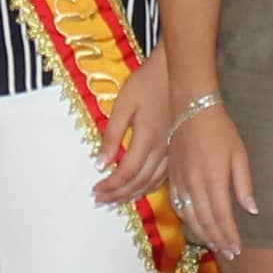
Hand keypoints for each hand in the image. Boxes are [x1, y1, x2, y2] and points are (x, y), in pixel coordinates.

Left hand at [92, 61, 197, 208]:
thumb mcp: (124, 104)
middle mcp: (162, 150)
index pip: (126, 173)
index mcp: (147, 139)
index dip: (110, 186)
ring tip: (116, 200)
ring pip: (153, 182)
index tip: (95, 191)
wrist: (178, 71)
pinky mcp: (177, 149)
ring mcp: (172, 151)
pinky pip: (164, 176)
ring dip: (133, 195)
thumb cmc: (147, 83)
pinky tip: (140, 189)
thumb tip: (100, 163)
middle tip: (101, 201)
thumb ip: (112, 135)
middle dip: (118, 195)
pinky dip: (149, 187)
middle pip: (139, 182)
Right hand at [162, 105, 255, 253]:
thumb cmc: (220, 130)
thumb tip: (252, 210)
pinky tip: (195, 226)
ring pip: (190, 217)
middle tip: (229, 253)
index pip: (222, 217)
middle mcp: (195, 185)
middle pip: (206, 221)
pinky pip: (178, 205)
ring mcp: (181, 182)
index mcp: (213, 180)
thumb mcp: (239, 154)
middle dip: (218, 240)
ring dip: (203, 234)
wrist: (191, 109)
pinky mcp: (173, 177)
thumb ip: (244, 184)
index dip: (230, 235)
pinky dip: (187, 220)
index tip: (238, 249)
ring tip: (215, 245)